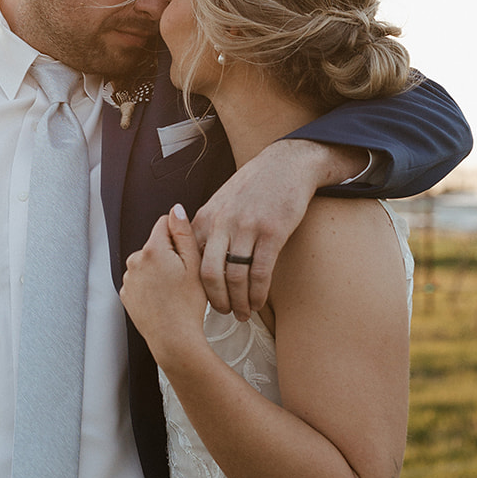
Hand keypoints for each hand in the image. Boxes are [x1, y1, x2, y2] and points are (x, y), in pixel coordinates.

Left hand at [121, 206, 207, 364]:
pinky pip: (140, 280)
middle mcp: (135, 260)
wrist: (173, 338)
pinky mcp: (125, 294)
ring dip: (158, 270)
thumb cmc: (188, 305)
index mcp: (153, 249)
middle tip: (182, 277)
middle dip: (168, 254)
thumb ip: (183, 233)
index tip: (186, 254)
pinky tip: (162, 298)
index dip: (179, 235)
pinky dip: (149, 285)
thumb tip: (176, 210)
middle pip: (155, 244)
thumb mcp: (194, 265)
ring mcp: (128, 278)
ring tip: (172, 291)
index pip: (164, 223)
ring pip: (147, 263)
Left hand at [191, 139, 364, 319]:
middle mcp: (222, 223)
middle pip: (209, 273)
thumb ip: (207, 227)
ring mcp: (247, 227)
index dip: (195, 285)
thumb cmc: (253, 185)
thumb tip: (196, 257)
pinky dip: (259, 293)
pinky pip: (261, 272)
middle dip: (216, 300)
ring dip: (240, 301)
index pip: (191, 260)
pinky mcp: (272, 232)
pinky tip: (260, 302)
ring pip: (236, 277)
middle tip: (223, 313)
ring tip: (244, 313)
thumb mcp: (220, 201)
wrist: (286, 164)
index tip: (201, 300)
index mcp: (205, 217)